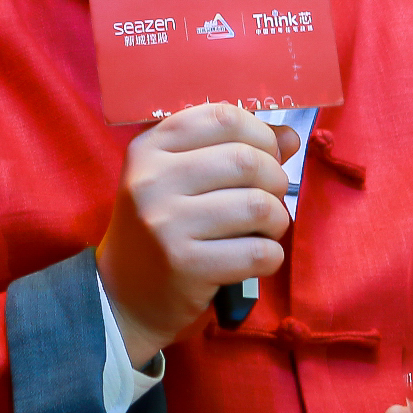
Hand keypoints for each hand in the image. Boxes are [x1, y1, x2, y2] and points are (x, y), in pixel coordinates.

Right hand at [96, 104, 299, 365]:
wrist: (122, 295)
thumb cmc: (160, 227)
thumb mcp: (178, 179)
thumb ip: (230, 149)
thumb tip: (290, 136)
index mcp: (149, 148)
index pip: (222, 117)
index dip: (259, 133)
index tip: (266, 153)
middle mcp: (152, 181)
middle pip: (246, 160)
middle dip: (275, 178)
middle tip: (270, 197)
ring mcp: (166, 224)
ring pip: (257, 206)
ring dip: (277, 219)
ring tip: (266, 229)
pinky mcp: (186, 265)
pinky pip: (258, 252)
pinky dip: (271, 255)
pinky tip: (257, 257)